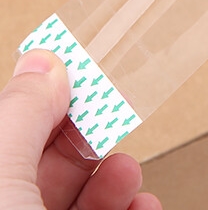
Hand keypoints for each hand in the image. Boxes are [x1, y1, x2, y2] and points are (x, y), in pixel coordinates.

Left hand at [0, 50, 160, 209]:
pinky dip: (133, 207)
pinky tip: (142, 205)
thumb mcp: (1, 176)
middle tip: (119, 118)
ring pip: (83, 196)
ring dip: (117, 177)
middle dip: (91, 137)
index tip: (88, 76)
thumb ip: (22, 115)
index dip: (49, 98)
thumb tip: (44, 63)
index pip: (15, 127)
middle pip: (50, 162)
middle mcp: (8, 205)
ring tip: (127, 174)